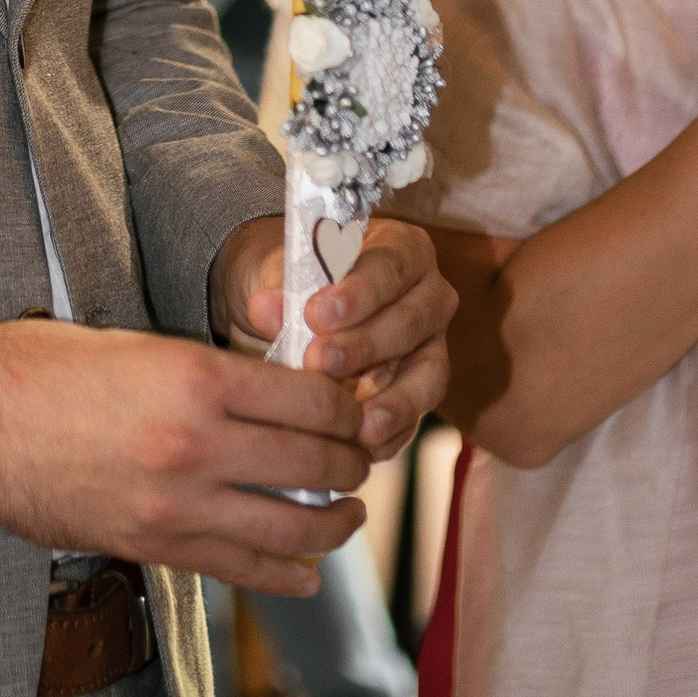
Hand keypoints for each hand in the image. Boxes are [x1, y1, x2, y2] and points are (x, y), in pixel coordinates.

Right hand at [0, 317, 368, 594]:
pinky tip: (306, 574)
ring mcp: (178, 504)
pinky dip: (285, 576)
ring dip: (333, 526)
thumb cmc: (47, 366)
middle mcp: (198, 442)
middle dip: (353, 466)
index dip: (348, 408)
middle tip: (360, 461)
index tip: (354, 409)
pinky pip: (240, 570)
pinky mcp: (153, 546)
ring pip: (292, 529)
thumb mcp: (139, 344)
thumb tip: (275, 395)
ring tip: (347, 517)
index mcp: (196, 375)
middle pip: (316, 464)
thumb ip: (209, 372)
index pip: (313, 400)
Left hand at [211, 213, 455, 462]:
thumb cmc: (290, 280)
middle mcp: (428, 296)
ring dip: (391, 401)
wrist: (288, 313)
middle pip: (410, 322)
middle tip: (318, 362)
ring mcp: (431, 347)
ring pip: (426, 376)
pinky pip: (416, 419)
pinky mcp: (421, 394)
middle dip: (364, 346)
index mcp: (402, 249)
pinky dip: (391, 435)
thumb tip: (266, 307)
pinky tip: (363, 448)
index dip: (358, 292)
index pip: (390, 266)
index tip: (316, 313)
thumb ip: (277, 285)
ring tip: (357, 424)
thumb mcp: (277, 272)